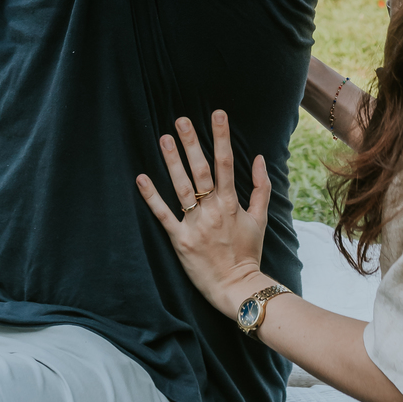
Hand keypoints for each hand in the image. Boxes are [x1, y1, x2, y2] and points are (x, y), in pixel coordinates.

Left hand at [137, 110, 269, 316]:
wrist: (238, 287)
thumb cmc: (249, 253)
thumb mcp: (260, 219)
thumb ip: (261, 188)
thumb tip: (258, 158)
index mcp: (231, 203)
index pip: (226, 163)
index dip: (221, 137)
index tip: (217, 114)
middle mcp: (212, 210)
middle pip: (200, 171)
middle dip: (191, 143)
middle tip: (181, 120)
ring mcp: (195, 225)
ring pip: (181, 188)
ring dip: (172, 162)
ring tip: (163, 139)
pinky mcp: (180, 241)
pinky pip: (164, 215)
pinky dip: (152, 197)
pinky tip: (141, 178)